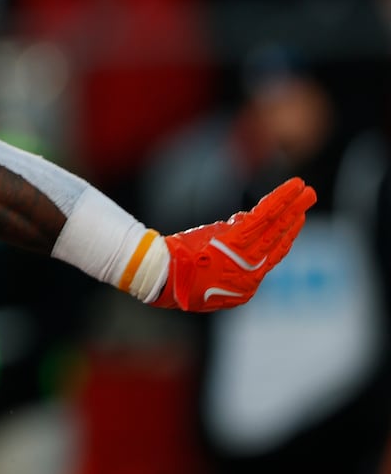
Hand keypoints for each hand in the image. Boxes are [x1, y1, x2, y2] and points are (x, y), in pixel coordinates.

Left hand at [153, 176, 317, 311]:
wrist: (163, 276)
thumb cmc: (175, 275)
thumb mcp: (205, 269)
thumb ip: (225, 251)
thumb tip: (240, 223)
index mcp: (242, 284)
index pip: (269, 257)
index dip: (284, 239)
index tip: (295, 222)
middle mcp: (250, 274)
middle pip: (277, 241)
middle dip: (295, 220)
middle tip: (309, 200)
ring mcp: (245, 257)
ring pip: (274, 227)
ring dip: (293, 207)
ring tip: (308, 191)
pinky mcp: (237, 240)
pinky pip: (264, 217)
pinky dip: (279, 200)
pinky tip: (293, 188)